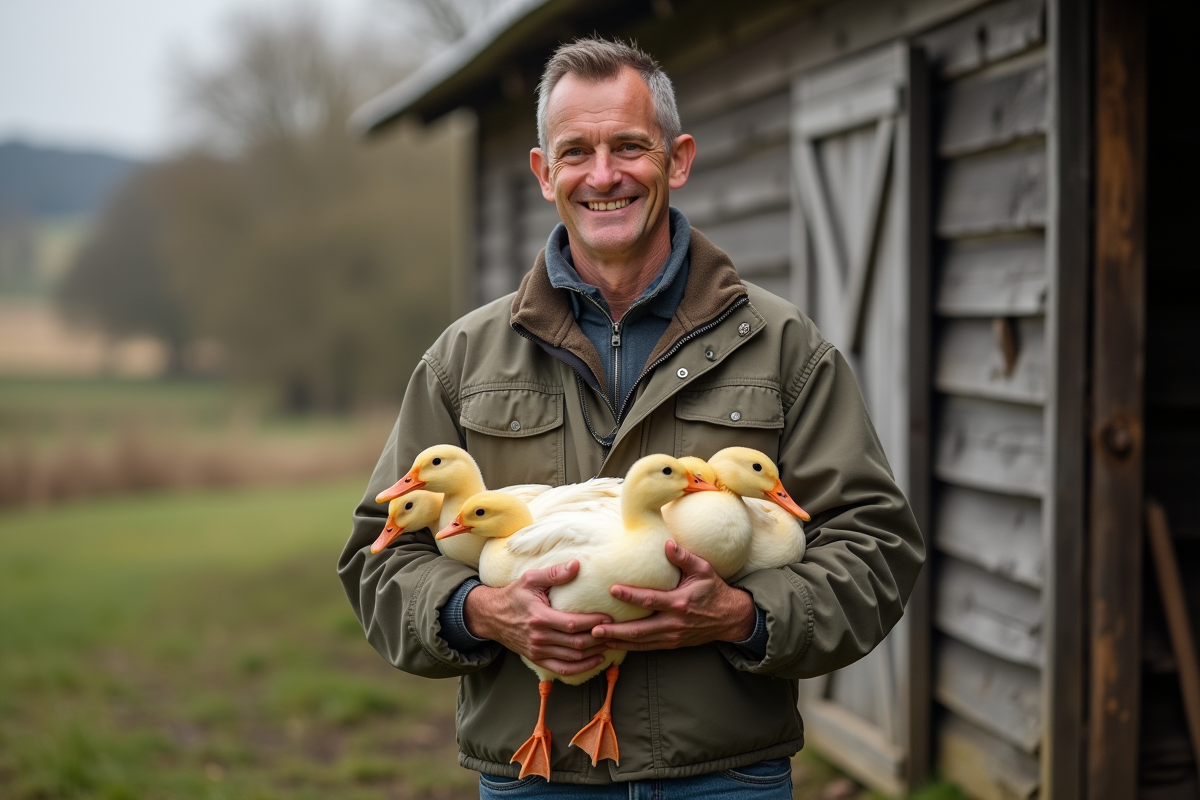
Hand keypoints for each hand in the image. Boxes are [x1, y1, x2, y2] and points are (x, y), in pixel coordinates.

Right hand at [462, 560, 613, 675]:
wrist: (491, 616)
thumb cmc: (513, 595)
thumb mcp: (530, 579)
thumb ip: (553, 573)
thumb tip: (576, 565)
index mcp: (539, 618)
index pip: (572, 624)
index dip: (593, 623)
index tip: (609, 617)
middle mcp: (539, 638)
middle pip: (576, 643)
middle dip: (599, 638)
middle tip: (616, 631)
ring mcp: (538, 651)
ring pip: (573, 657)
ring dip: (595, 653)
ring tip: (611, 643)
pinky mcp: (537, 658)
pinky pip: (563, 668)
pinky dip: (582, 668)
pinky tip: (597, 660)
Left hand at [592, 541, 755, 650]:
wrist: (730, 618)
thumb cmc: (714, 590)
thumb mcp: (704, 569)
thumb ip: (684, 558)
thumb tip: (667, 544)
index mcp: (680, 603)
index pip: (651, 600)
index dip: (631, 595)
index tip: (612, 589)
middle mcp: (674, 623)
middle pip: (640, 630)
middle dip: (616, 630)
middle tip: (594, 628)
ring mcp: (672, 636)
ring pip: (641, 643)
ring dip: (618, 641)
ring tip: (596, 638)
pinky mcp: (671, 644)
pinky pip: (647, 648)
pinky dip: (629, 648)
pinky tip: (613, 644)